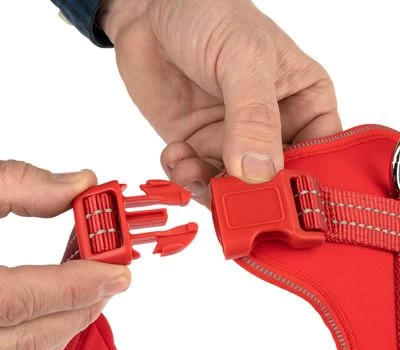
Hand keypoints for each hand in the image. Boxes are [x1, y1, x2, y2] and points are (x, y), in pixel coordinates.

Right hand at [0, 161, 130, 349]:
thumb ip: (20, 185)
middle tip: (112, 278)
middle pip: (30, 338)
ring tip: (92, 292)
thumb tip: (79, 182)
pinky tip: (55, 313)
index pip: (22, 299)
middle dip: (83, 307)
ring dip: (67, 326)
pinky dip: (40, 343)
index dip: (78, 285)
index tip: (119, 272)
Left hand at [99, 0, 340, 203]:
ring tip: (190, 167)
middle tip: (230, 196)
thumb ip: (254, 115)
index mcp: (303, 101)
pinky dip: (184, 176)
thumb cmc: (209, 14)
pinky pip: (197, 178)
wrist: (152, 12)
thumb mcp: (242, 58)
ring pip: (233, 187)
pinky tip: (175, 153)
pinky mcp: (198, 146)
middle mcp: (271, 127)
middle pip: (275, 180)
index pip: (319, 153)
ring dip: (211, 188)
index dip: (304, 181)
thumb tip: (258, 170)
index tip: (281, 197)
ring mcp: (233, 140)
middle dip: (252, 193)